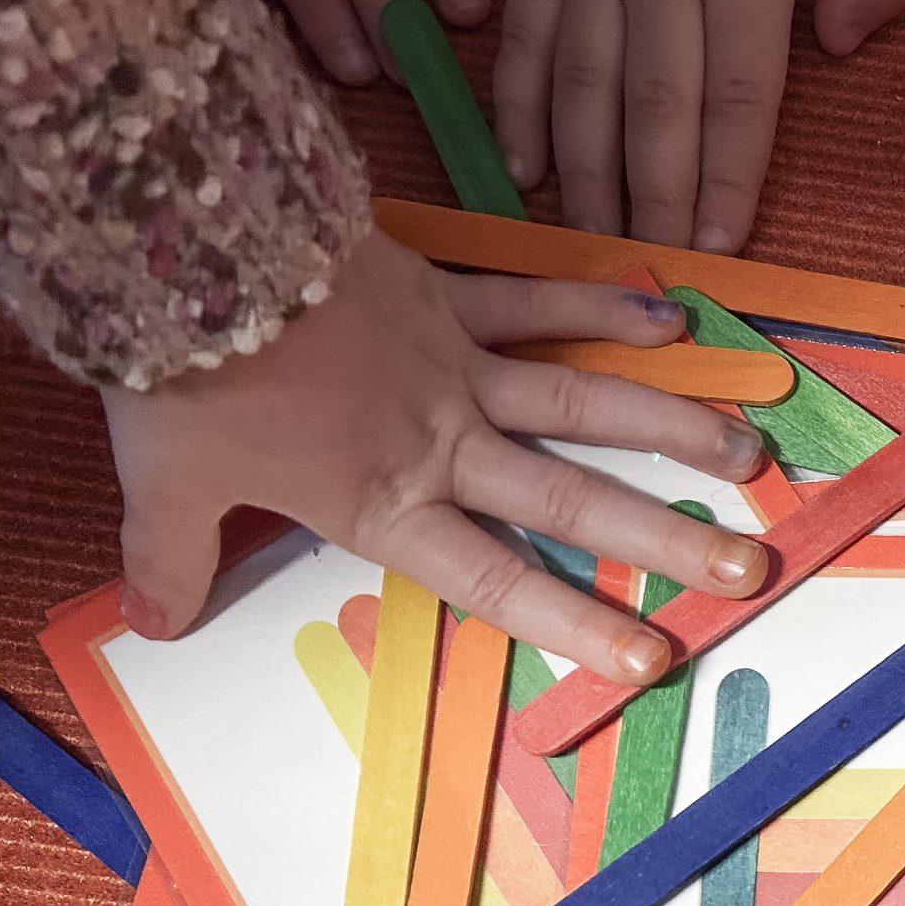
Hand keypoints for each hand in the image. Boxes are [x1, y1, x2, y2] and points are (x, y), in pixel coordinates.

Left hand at [101, 229, 769, 682]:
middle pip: (572, 499)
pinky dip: (605, 308)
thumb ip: (173, 557)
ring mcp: (454, 365)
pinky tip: (674, 321)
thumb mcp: (167, 483)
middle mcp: (442, 442)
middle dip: (667, 540)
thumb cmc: (180, 373)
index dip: (575, 622)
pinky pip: (537, 303)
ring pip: (581, 404)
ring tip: (749, 454)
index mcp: (385, 502)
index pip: (495, 580)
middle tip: (748, 567)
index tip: (649, 658)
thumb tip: (155, 626)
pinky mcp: (446, 294)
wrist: (180, 247)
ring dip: (671, 429)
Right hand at [497, 0, 904, 252]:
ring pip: (583, 88)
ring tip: (591, 245)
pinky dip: (517, 109)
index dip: (728, 179)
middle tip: (652, 275)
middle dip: (655, 202)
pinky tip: (522, 172)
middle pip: (656, 110)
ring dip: (585, 176)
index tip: (720, 248)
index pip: (738, 96)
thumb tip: (845, 43)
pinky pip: (524, 42)